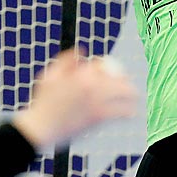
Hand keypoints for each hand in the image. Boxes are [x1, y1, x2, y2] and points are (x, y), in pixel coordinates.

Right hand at [12, 50, 138, 153]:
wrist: (42, 127)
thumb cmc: (44, 102)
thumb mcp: (49, 76)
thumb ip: (65, 60)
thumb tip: (81, 50)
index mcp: (82, 74)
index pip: (104, 66)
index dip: (107, 67)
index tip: (108, 73)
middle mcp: (93, 86)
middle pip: (119, 78)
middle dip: (124, 79)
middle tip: (126, 84)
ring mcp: (97, 102)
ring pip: (124, 94)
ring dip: (131, 95)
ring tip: (134, 97)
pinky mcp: (100, 118)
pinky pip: (121, 113)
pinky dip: (128, 112)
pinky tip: (130, 113)